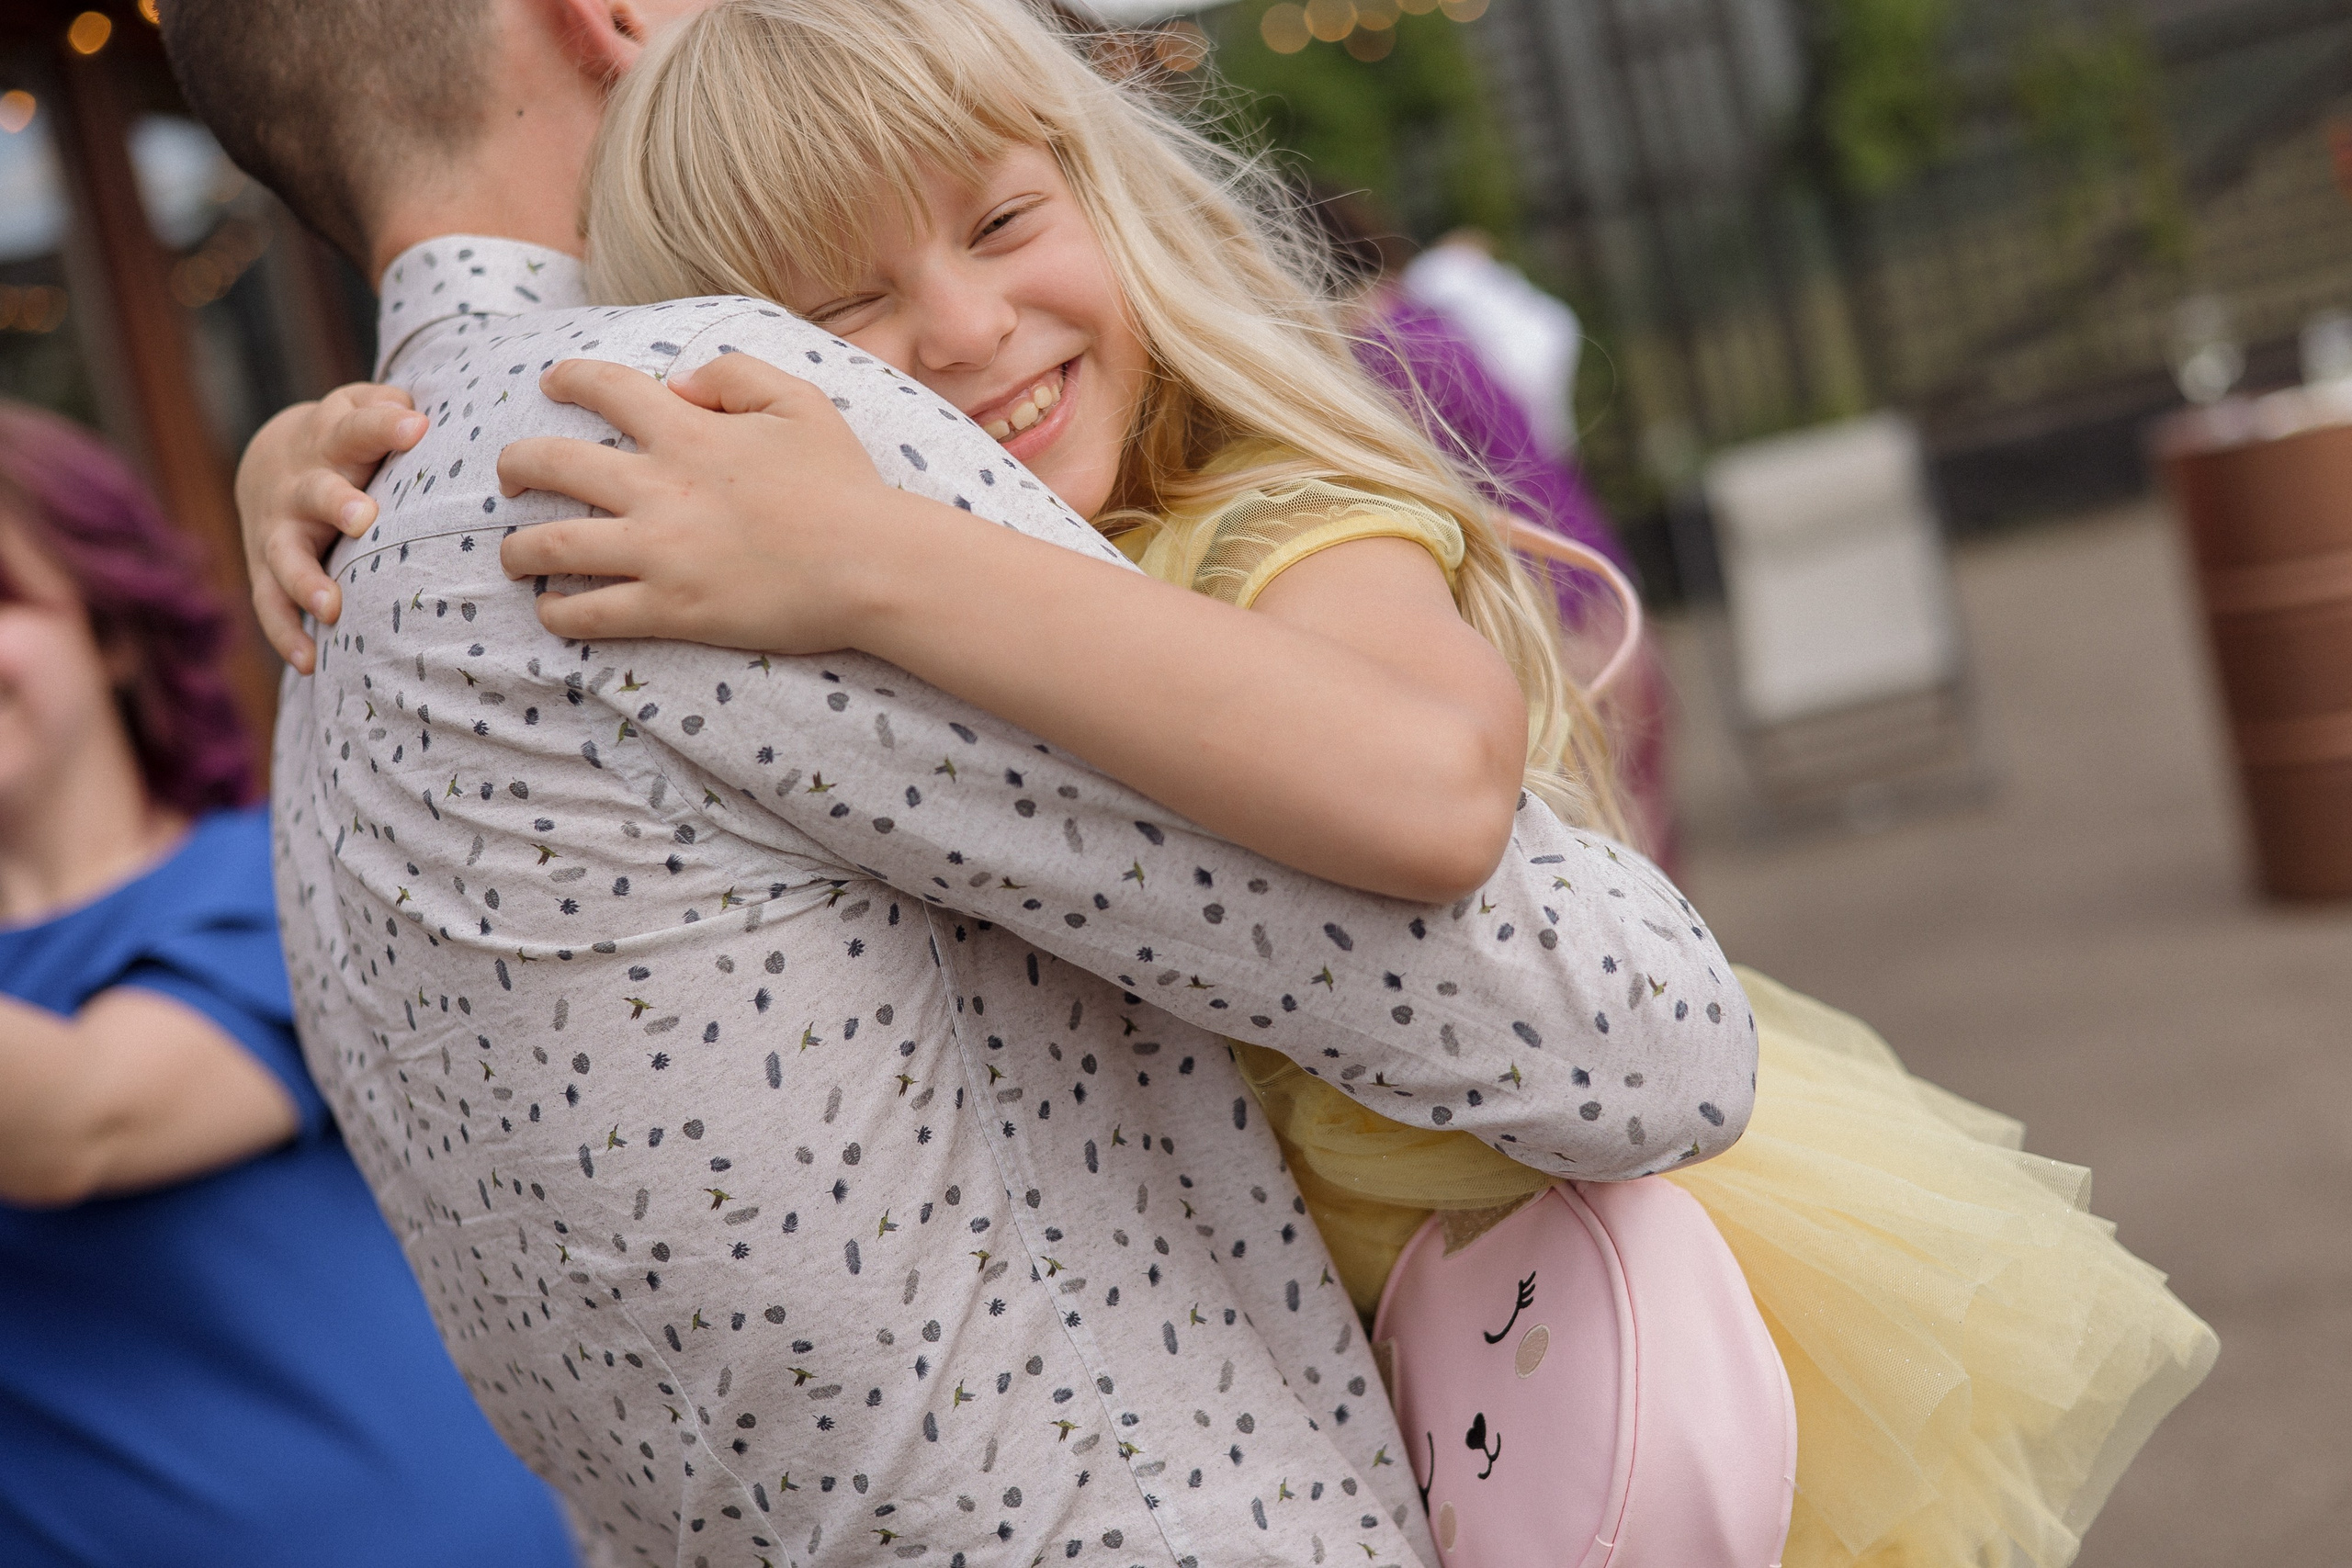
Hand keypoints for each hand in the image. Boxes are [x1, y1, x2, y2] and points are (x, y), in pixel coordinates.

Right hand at [235, 384, 424, 670]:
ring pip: (285, 556)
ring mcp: (278, 531)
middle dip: (338, 504)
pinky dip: (287, 633)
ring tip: (331, 607)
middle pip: (317, 493)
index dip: (384, 426)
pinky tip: (311, 661)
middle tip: (365, 518)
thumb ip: (384, 409)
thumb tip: (413, 414)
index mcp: (331, 441)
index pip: (357, 427)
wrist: (270, 465)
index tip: (417, 426)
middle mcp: (301, 486)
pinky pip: (271, 605)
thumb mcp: (357, 412)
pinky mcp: (265, 570)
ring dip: (306, 581)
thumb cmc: (343, 441)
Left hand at [497, 354, 913, 652]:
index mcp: (688, 431)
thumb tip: (679, 382)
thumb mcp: (801, 401)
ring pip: (550, 546)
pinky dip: (558, 613)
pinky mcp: (671, 609)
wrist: (873, 565)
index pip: (604, 388)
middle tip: (509, 475)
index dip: (568, 378)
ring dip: (518, 549)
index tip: (553, 382)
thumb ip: (735, 374)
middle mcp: (658, 488)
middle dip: (515, 466)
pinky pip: (589, 614)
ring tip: (513, 555)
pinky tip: (553, 610)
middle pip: (549, 465)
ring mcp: (659, 553)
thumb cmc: (845, 485)